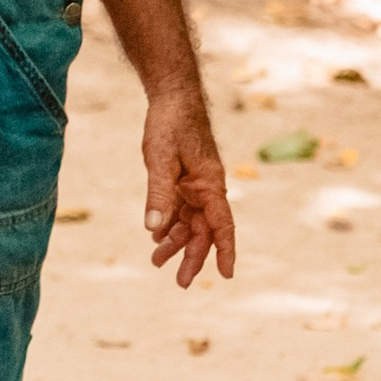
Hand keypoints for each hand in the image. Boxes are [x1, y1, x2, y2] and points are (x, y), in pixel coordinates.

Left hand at [144, 82, 234, 286]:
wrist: (171, 97)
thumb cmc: (170, 124)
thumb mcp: (160, 160)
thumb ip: (158, 195)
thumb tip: (153, 229)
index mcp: (210, 185)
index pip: (222, 225)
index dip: (225, 250)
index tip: (227, 275)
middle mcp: (207, 188)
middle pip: (203, 231)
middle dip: (193, 257)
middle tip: (180, 283)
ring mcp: (195, 185)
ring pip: (189, 222)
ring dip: (176, 242)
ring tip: (157, 261)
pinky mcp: (183, 180)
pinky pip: (179, 209)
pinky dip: (169, 224)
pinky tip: (156, 236)